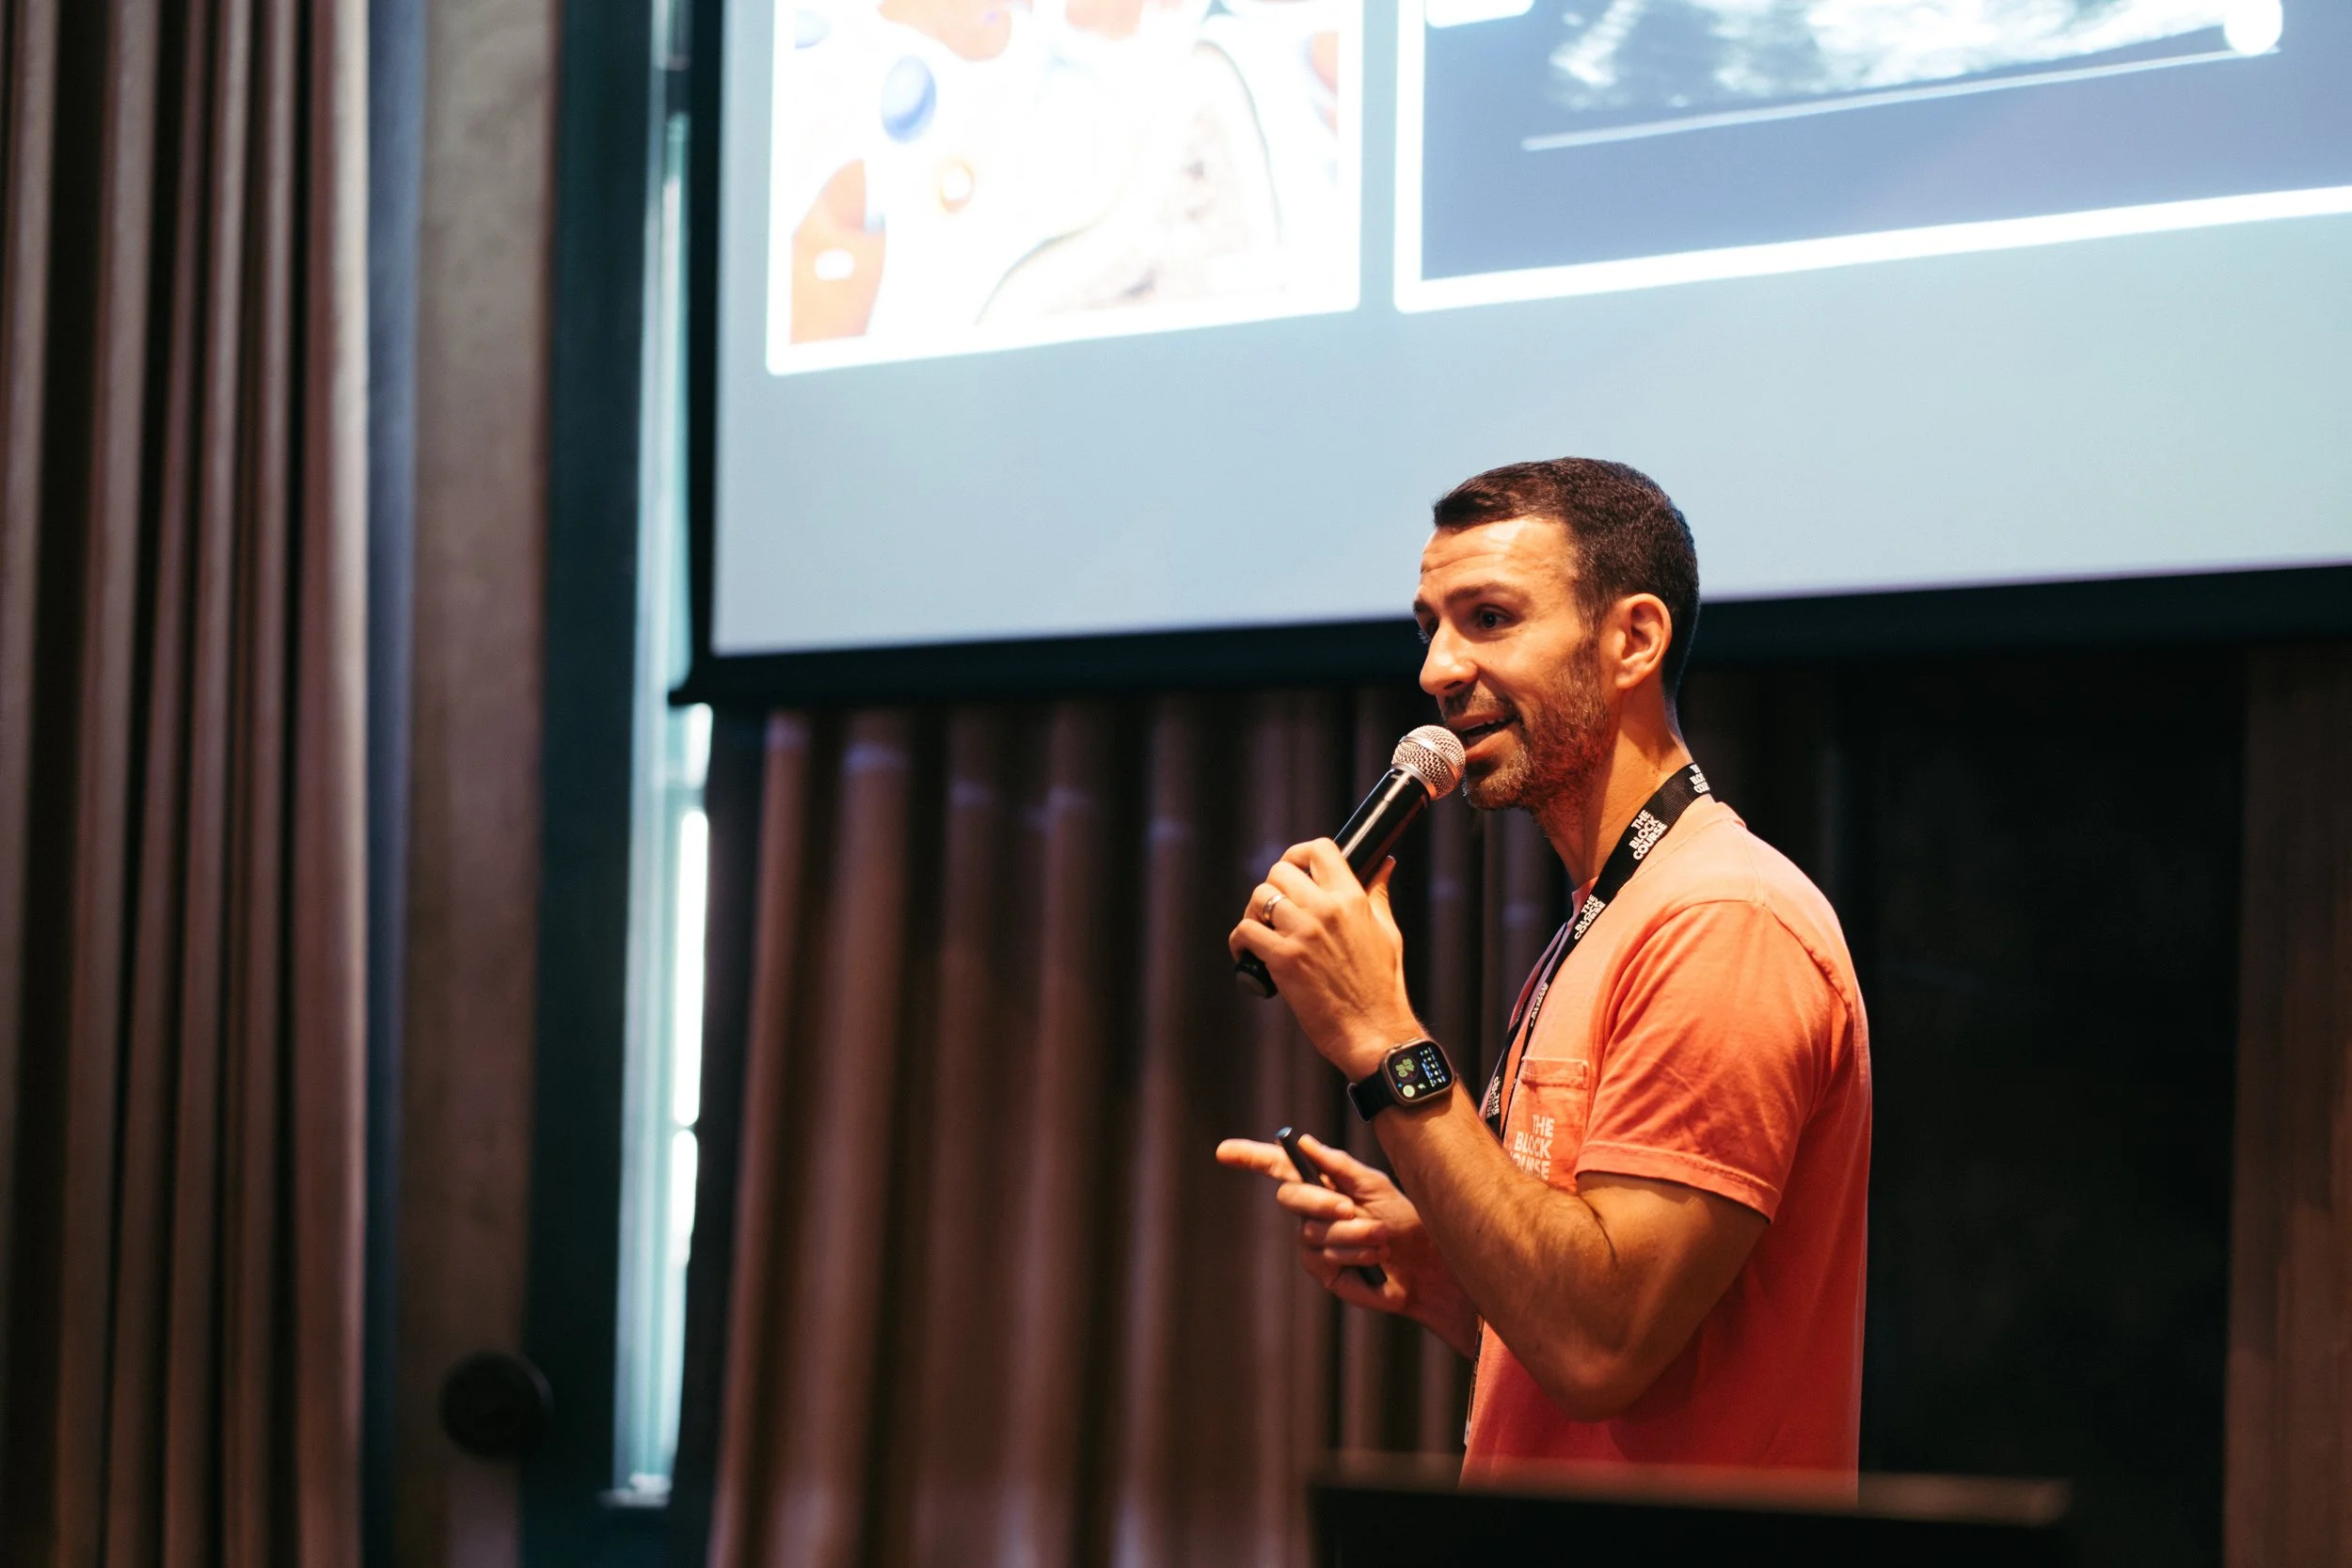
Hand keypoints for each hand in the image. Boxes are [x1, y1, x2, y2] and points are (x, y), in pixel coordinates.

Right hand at [1215, 1132, 1480, 1357]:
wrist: (1425, 1266)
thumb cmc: (1404, 1220)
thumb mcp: (1375, 1185)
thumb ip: (1339, 1166)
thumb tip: (1304, 1142)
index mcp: (1322, 1185)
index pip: (1279, 1168)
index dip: (1250, 1158)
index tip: (1224, 1151)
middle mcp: (1312, 1213)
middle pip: (1289, 1197)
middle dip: (1320, 1202)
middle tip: (1351, 1209)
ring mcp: (1314, 1243)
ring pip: (1314, 1232)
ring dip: (1354, 1235)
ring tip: (1381, 1239)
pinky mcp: (1323, 1271)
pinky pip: (1326, 1257)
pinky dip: (1355, 1255)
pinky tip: (1374, 1259)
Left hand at [1228, 841, 1420, 1076]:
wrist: (1374, 1031)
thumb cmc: (1381, 986)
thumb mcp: (1387, 932)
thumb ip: (1377, 894)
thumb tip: (1384, 864)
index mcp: (1352, 899)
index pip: (1320, 849)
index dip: (1299, 854)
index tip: (1295, 869)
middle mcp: (1326, 910)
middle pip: (1280, 871)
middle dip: (1273, 887)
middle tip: (1275, 909)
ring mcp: (1303, 934)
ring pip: (1258, 897)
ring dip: (1254, 912)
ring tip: (1261, 930)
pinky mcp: (1284, 960)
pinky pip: (1245, 932)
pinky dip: (1240, 941)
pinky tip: (1248, 953)